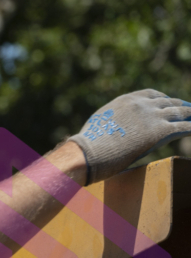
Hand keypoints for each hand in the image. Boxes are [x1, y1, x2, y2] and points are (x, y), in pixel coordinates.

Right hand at [69, 89, 190, 184]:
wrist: (89, 152)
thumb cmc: (87, 144)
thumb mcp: (99, 124)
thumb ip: (112, 121)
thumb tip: (112, 130)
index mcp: (126, 100)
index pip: (151, 94)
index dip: (163, 99)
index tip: (168, 102)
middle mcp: (142, 104)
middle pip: (168, 102)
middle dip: (180, 106)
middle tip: (189, 110)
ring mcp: (153, 117)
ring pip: (180, 112)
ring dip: (190, 115)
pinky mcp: (160, 132)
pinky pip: (183, 127)